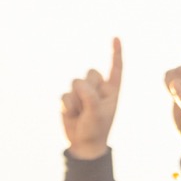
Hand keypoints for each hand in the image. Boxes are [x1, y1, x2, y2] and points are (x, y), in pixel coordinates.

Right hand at [61, 38, 122, 160]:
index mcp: (112, 89)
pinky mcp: (69, 98)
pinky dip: (68, 106)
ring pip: (75, 83)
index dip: (116, 52)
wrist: (83, 143)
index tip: (116, 37)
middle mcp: (98, 88)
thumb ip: (89, 95)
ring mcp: (83, 92)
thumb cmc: (96, 128)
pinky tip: (72, 115)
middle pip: (90, 73)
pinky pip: (64, 95)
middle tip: (91, 107)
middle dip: (88, 89)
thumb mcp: (97, 112)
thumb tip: (78, 83)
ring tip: (82, 113)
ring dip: (77, 100)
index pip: (115, 68)